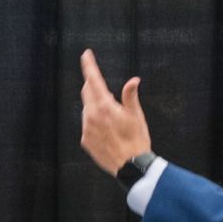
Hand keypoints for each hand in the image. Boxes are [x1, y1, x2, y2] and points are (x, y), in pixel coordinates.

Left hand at [79, 49, 151, 174]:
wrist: (130, 167)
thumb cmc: (136, 140)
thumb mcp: (136, 115)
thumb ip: (130, 96)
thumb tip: (133, 80)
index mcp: (105, 106)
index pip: (93, 80)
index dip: (89, 65)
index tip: (86, 55)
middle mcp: (92, 116)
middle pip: (87, 92)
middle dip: (92, 85)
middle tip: (101, 84)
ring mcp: (87, 129)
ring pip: (87, 109)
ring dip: (95, 106)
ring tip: (111, 116)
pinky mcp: (85, 140)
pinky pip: (87, 125)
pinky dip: (94, 122)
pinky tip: (107, 130)